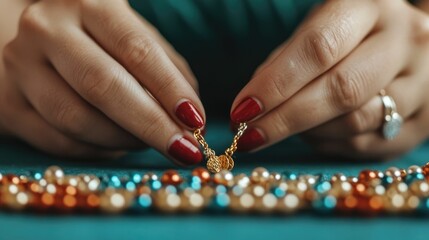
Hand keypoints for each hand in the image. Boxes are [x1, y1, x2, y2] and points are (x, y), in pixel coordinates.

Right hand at [0, 0, 203, 164]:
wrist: (28, 42)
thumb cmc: (95, 40)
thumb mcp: (132, 37)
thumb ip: (164, 68)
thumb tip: (190, 115)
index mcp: (88, 4)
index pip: (135, 49)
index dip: (169, 89)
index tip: (195, 121)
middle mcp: (48, 30)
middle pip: (103, 85)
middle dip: (151, 124)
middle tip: (184, 149)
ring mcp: (20, 67)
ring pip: (77, 119)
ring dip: (125, 140)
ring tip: (150, 143)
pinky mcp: (8, 105)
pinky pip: (59, 141)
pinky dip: (97, 150)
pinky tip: (118, 146)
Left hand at [231, 0, 428, 159]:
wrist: (406, 47)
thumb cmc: (349, 37)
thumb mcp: (318, 29)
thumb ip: (286, 62)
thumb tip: (252, 107)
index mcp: (370, 8)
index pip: (319, 48)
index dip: (276, 84)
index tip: (241, 111)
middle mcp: (405, 42)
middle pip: (342, 90)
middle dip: (286, 119)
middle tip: (248, 136)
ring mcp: (423, 83)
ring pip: (355, 122)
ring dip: (307, 132)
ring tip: (284, 126)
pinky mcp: (424, 121)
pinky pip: (367, 145)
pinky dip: (329, 144)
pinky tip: (313, 134)